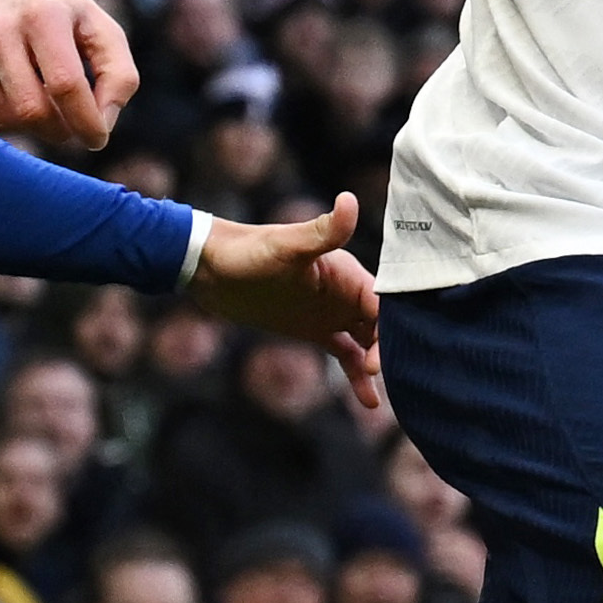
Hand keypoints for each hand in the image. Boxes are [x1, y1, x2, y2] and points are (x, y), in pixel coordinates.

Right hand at [0, 0, 139, 145]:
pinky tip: (8, 95)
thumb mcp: (103, 29)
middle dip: (57, 129)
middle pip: (30, 110)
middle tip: (67, 120)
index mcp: (43, 15)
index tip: (96, 137)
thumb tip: (101, 125)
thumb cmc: (61, 9)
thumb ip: (119, 77)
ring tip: (38, 100)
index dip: (86, 122)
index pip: (65, 86)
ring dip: (26, 126)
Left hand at [186, 191, 381, 410]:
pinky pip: (347, 354)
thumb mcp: (287, 247)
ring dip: (380, 364)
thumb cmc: (248, 253)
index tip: (385, 355)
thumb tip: (349, 200)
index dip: (393, 328)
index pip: (385, 302)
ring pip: (370, 341)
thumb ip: (323, 232)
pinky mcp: (317, 330)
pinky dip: (358, 376)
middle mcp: (346, 292)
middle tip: (378, 373)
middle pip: (384, 325)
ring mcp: (333, 312)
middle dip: (391, 350)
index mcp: (347, 272)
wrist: (210, 270)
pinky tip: (369, 401)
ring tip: (388, 394)